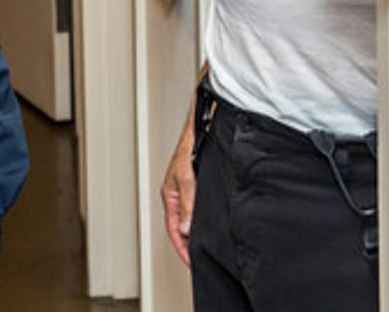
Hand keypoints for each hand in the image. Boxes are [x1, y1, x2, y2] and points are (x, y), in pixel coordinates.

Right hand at [160, 120, 196, 266]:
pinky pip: (202, 209)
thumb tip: (187, 227)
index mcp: (170, 195)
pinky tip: (217, 225)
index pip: (174, 229)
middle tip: (202, 260)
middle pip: (183, 227)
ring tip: (210, 248)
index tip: (192, 262)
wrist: (203, 126)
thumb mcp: (187, 177)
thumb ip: (187, 203)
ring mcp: (191, 192)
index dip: (182, 248)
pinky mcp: (202, 187)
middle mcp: (180, 195)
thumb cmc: (190, 145)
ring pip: (193, 218)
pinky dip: (207, 220)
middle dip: (191, 244)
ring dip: (199, 232)